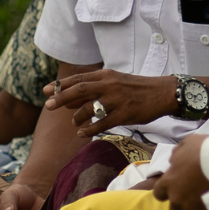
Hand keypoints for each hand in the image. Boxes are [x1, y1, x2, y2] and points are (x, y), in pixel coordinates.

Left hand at [45, 68, 176, 137]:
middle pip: (80, 90)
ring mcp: (117, 99)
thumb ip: (95, 88)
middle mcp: (109, 85)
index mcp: (106, 75)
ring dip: (77, 117)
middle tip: (49, 105)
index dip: (61, 85)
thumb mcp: (115, 81)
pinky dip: (89, 129)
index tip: (46, 90)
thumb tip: (70, 99)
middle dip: (62, 97)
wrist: (162, 92)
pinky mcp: (125, 114)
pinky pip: (102, 124)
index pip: (79, 78)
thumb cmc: (136, 88)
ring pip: (90, 108)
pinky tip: (82, 134)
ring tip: (74, 123)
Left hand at [152, 135, 208, 209]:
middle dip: (182, 206)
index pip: (158, 193)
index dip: (167, 191)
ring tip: (207, 206)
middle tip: (194, 197)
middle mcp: (177, 199)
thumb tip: (172, 161)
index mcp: (169, 182)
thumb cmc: (205, 150)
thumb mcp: (188, 143)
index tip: (177, 186)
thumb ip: (177, 154)